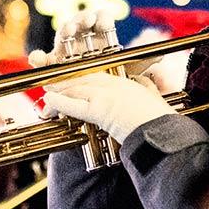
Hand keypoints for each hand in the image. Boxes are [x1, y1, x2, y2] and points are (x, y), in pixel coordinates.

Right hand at [28, 9, 162, 79]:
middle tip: (86, 21)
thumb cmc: (111, 78)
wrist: (97, 96)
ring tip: (69, 30)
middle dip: (83, 20)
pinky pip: (43, 60)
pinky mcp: (52, 65)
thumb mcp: (128, 69)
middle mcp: (82, 39)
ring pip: (63, 36)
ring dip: (66, 30)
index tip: (105, 20)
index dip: (102, 19)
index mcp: (100, 36)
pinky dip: (39, 58)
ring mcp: (66, 50)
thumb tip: (161, 56)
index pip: (101, 22)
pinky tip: (38, 58)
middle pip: (81, 24)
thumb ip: (143, 61)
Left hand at [41, 72, 173, 141]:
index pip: (96, 76)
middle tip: (51, 84)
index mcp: (126, 83)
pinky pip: (75, 105)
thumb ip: (147, 86)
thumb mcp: (155, 96)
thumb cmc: (160, 120)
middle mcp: (115, 86)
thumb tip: (144, 81)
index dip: (80, 77)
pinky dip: (60, 102)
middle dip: (65, 82)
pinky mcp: (101, 110)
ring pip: (76, 89)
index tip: (69, 79)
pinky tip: (48, 101)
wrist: (162, 132)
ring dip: (58, 91)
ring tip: (46, 94)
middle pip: (83, 79)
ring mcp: (107, 96)